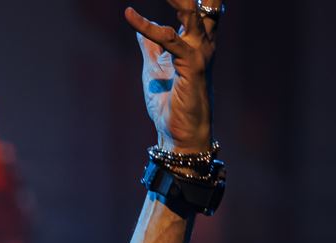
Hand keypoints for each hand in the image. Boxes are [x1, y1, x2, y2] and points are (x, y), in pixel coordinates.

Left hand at [124, 2, 217, 153]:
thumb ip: (150, 47)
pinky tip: (129, 16)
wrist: (180, 136)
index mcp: (197, 42)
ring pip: (192, 13)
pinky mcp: (191, 66)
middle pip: (206, 3)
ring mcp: (200, 53)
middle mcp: (203, 43)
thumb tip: (142, 30)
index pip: (201, 7)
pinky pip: (168, 40)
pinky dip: (146, 26)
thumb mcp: (154, 69)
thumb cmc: (170, 105)